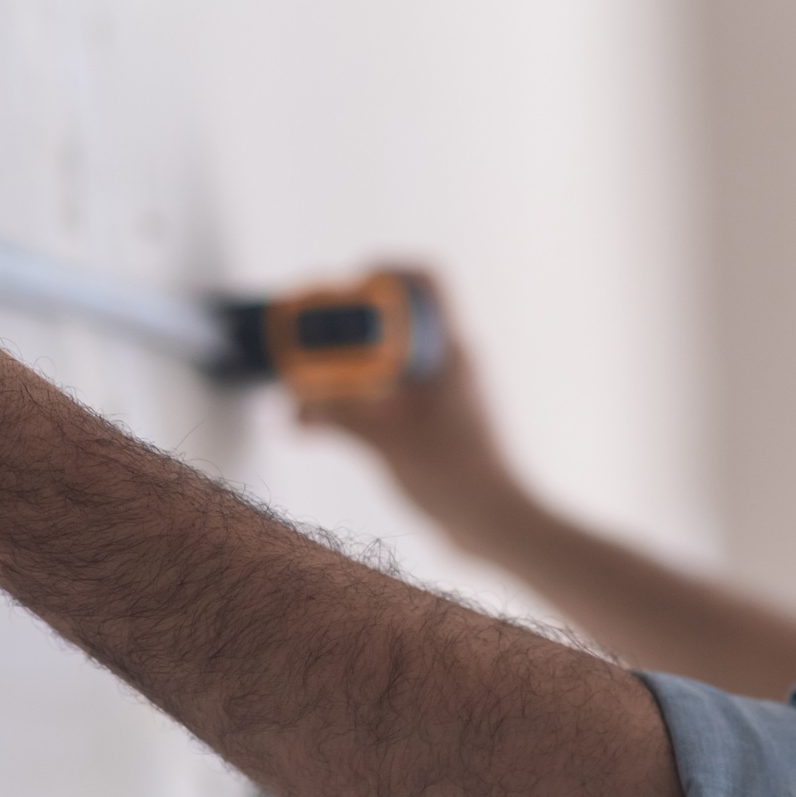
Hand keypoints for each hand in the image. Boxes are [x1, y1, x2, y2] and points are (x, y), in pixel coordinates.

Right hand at [298, 271, 530, 551]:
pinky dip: (357, 406)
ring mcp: (445, 396)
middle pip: (396, 325)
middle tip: (309, 345)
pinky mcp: (436, 426)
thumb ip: (340, 421)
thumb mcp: (389, 444)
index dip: (388, 270)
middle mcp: (452, 366)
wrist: (497, 527)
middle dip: (347, 333)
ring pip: (388, 368)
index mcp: (452, 353)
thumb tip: (298, 407)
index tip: (349, 281)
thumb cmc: (460, 479)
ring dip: (345, 377)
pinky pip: (390, 401)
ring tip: (302, 400)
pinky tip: (320, 427)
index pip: (428, 283)